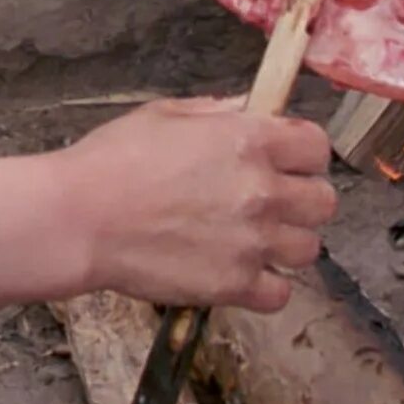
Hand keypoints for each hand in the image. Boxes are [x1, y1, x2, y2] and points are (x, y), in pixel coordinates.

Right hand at [58, 97, 336, 312]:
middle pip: (323, 202)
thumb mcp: (165, 114)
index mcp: (248, 140)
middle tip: (273, 203)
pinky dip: (265, 286)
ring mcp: (252, 242)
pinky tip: (240, 271)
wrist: (79, 219)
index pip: (316, 146)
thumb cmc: (113, 161)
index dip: (304, 153)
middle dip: (302, 200)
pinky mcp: (234, 285)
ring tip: (253, 240)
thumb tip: (249, 110)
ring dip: (286, 244)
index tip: (287, 160)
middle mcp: (261, 191)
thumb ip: (218, 112)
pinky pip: (280, 293)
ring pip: (308, 249)